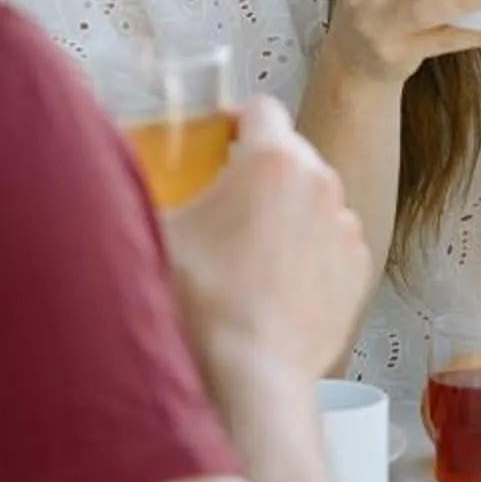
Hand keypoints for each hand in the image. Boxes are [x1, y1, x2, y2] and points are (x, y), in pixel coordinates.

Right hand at [164, 98, 370, 380]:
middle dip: (261, 172)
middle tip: (226, 203)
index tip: (220, 139)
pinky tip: (276, 281)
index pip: (261, 109)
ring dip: (288, 213)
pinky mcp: (358, 268)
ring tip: (250, 252)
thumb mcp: (155, 231)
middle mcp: (320, 183)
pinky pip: (332, 243)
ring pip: (314, 200)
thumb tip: (122, 180)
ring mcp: (345, 226)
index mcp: (272, 160)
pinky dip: (310, 252)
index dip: (236, 121)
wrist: (248, 373)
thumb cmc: (200, 303)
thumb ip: (145, 191)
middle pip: (290, 155)